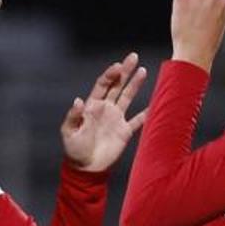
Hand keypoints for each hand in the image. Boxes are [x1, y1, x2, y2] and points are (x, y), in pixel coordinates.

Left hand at [61, 52, 147, 171]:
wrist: (86, 168)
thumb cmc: (74, 149)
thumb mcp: (69, 132)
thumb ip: (74, 116)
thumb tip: (78, 100)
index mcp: (92, 106)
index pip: (102, 85)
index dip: (110, 75)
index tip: (118, 66)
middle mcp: (105, 108)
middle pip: (117, 85)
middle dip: (125, 71)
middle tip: (133, 57)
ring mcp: (116, 119)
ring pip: (127, 97)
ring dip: (135, 85)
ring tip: (143, 70)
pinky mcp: (124, 131)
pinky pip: (138, 120)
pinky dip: (146, 114)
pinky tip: (155, 104)